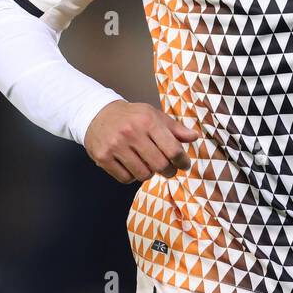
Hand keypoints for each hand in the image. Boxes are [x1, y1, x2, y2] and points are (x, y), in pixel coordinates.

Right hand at [83, 99, 201, 183]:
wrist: (98, 114)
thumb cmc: (132, 116)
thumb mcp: (154, 116)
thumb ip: (175, 128)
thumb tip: (194, 137)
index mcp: (148, 121)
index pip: (173, 149)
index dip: (182, 161)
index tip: (184, 164)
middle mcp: (131, 133)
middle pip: (160, 165)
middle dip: (168, 171)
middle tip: (169, 170)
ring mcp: (116, 146)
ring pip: (143, 175)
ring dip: (149, 173)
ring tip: (148, 165)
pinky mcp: (103, 157)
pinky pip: (126, 179)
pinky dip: (132, 176)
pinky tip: (132, 166)